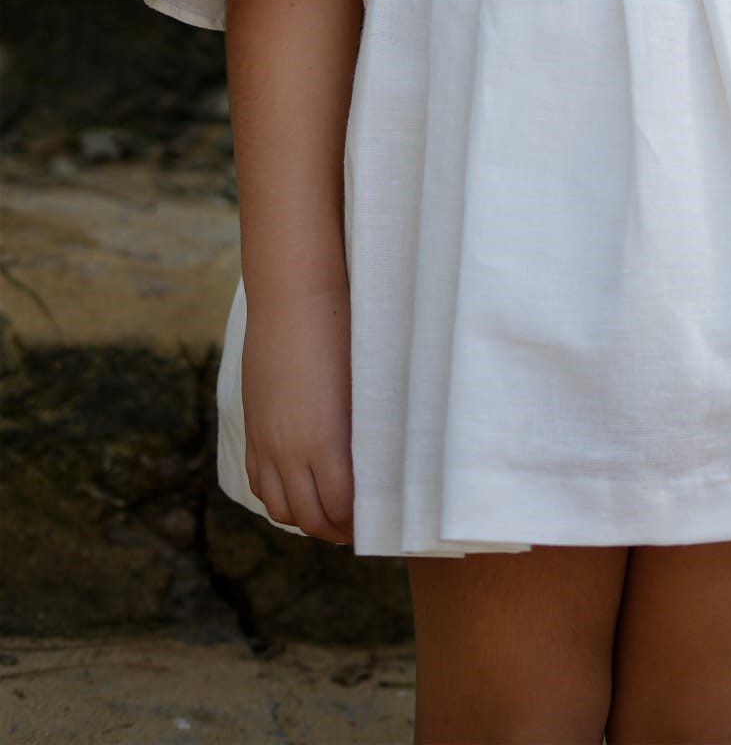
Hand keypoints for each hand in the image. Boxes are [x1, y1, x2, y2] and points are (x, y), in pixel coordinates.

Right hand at [242, 279, 354, 544]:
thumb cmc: (341, 334)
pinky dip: (279, 497)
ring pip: (280, 507)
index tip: (378, 524)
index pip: (340, 508)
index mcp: (324, 442)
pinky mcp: (253, 427)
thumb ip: (362, 437)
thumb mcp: (360, 390)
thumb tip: (373, 471)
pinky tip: (299, 490)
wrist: (293, 298)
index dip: (359, 524)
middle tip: (358, 530)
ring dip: (305, 519)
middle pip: (309, 518)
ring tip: (330, 516)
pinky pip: (260, 482)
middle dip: (335, 531)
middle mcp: (288, 450)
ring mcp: (265, 441)